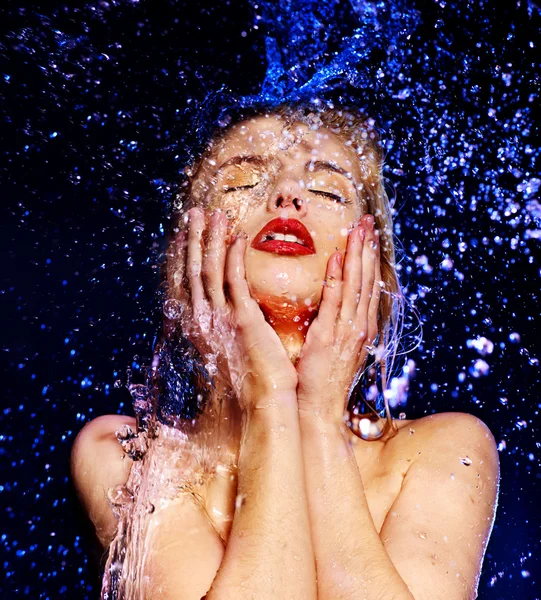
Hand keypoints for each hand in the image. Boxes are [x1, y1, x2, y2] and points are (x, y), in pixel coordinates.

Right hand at [171, 207, 297, 407]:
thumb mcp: (226, 351)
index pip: (184, 284)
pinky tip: (237, 238)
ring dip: (211, 240)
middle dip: (192, 240)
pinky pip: (234, 281)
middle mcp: (202, 320)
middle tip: (194, 213)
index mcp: (198, 327)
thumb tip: (221, 316)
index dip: (182, 257)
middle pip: (192, 271)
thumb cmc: (247, 382)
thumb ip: (220, 330)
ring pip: (209, 271)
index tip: (184, 235)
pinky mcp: (242, 319)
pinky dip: (233, 257)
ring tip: (213, 214)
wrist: (260, 405)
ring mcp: (220, 319)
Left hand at [295, 214, 381, 422]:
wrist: (319, 409)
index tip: (368, 235)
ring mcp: (349, 331)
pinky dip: (339, 278)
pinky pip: (335, 301)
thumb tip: (335, 306)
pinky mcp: (330, 336)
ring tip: (358, 229)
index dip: (369, 258)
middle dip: (368, 248)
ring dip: (358, 255)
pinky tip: (338, 257)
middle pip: (367, 279)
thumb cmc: (323, 380)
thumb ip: (339, 325)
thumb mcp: (336, 349)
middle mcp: (361, 326)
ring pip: (357, 285)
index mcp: (362, 327)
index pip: (368, 285)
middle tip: (368, 220)